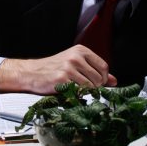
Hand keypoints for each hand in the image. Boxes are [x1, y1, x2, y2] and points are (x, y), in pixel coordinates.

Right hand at [0, 45, 117, 93]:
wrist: (32, 73)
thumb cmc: (54, 69)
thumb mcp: (76, 64)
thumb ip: (95, 71)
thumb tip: (114, 80)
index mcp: (81, 50)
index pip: (104, 66)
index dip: (103, 78)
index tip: (96, 83)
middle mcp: (76, 56)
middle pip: (99, 78)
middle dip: (94, 87)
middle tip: (82, 88)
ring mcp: (69, 67)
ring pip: (91, 86)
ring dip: (85, 92)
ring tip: (74, 89)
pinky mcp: (62, 79)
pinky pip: (80, 92)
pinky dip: (77, 95)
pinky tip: (68, 91)